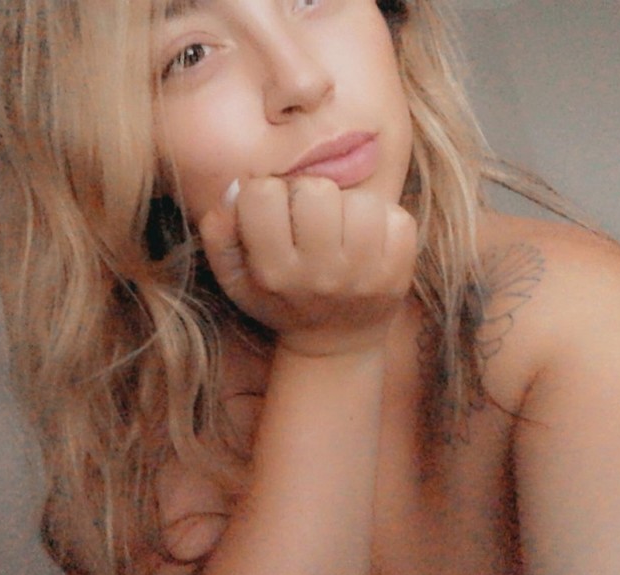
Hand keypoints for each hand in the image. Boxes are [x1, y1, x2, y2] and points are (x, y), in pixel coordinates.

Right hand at [198, 175, 416, 356]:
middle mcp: (320, 275)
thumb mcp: (236, 277)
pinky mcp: (400, 273)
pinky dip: (385, 221)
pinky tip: (370, 241)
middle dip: (309, 195)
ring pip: (360, 202)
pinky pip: (398, 217)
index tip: (275, 215)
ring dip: (350, 208)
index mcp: (274, 272)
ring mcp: (365, 275)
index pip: (263, 194)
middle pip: (316, 190)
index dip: (267, 194)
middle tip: (310, 220)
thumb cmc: (280, 298)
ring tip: (342, 231)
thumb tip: (236, 189)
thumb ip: (220, 234)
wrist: (335, 341)